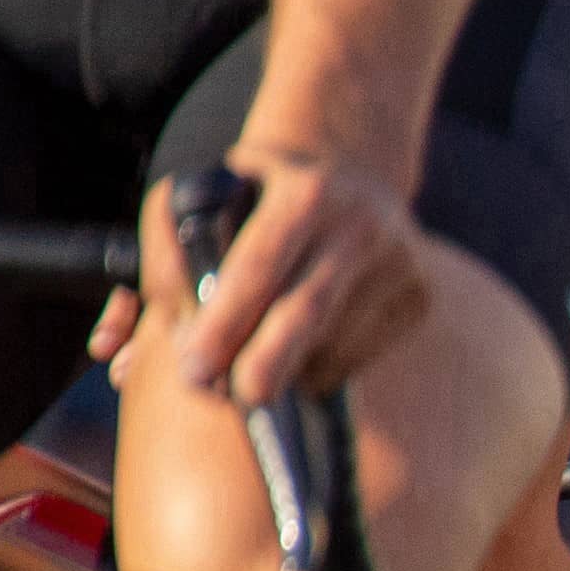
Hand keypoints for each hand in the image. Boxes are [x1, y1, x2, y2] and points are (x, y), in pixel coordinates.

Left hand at [160, 146, 432, 403]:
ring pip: (330, 344)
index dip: (225, 321)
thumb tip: (150, 345)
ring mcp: (400, 263)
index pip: (259, 264)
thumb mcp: (203, 196)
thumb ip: (166, 258)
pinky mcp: (419, 297)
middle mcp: (360, 224)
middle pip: (308, 311)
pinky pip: (355, 356)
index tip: (194, 367)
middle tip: (236, 399)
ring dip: (282, 368)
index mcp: (305, 192)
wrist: (350, 171)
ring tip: (253, 360)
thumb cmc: (254, 195)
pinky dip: (317, 367)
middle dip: (266, 362)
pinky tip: (301, 344)